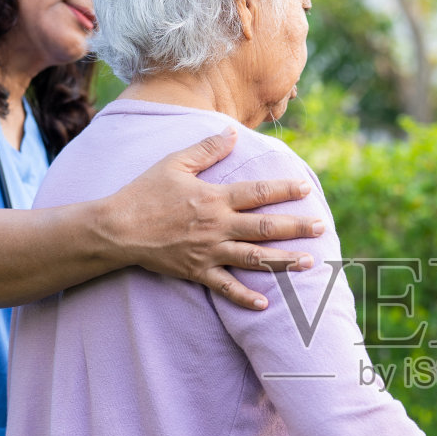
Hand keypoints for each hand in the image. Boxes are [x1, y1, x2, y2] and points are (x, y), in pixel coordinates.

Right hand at [104, 128, 324, 309]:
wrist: (116, 228)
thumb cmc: (144, 192)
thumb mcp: (175, 163)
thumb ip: (206, 149)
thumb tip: (232, 131)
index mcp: (214, 197)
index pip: (258, 192)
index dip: (284, 190)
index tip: (306, 189)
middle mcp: (217, 226)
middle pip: (265, 227)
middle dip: (296, 227)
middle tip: (320, 227)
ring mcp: (208, 251)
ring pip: (254, 258)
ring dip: (283, 261)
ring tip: (308, 262)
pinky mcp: (196, 271)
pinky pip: (225, 287)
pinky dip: (245, 297)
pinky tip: (265, 304)